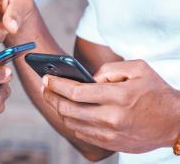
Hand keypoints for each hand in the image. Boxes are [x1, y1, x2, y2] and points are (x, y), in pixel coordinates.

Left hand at [42, 60, 179, 152]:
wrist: (175, 123)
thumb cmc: (156, 92)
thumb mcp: (138, 68)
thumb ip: (109, 68)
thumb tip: (87, 77)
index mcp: (118, 96)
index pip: (75, 91)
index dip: (56, 84)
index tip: (46, 77)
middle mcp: (111, 117)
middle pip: (67, 109)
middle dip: (50, 96)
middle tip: (45, 87)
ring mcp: (109, 134)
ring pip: (70, 122)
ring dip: (57, 109)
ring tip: (53, 97)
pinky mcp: (109, 143)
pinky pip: (80, 133)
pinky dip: (69, 121)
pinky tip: (67, 111)